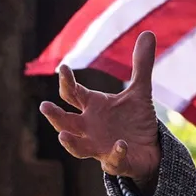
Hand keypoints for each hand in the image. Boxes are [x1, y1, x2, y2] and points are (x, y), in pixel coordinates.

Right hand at [39, 31, 162, 191]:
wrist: (150, 149)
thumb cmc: (136, 120)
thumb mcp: (140, 91)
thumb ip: (141, 65)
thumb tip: (148, 33)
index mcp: (92, 107)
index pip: (73, 94)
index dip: (66, 81)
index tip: (64, 68)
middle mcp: (90, 127)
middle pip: (65, 122)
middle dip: (54, 115)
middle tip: (44, 106)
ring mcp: (99, 147)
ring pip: (78, 147)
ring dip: (70, 143)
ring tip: (62, 136)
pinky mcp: (115, 162)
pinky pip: (113, 160)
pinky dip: (116, 153)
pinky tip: (121, 144)